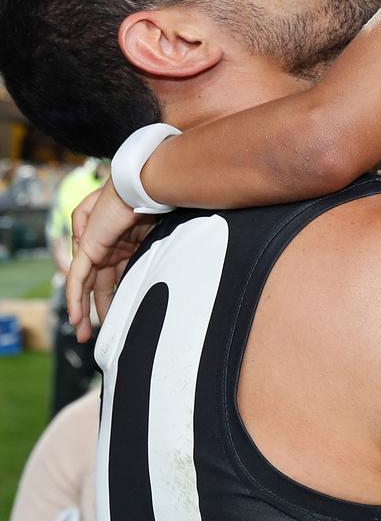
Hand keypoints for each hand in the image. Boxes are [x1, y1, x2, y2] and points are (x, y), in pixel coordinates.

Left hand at [66, 177, 155, 340]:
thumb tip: (165, 281)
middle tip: (94, 334)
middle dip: (96, 309)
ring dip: (81, 310)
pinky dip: (74, 297)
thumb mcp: (157, 239)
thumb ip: (154, 258)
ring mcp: (95, 244)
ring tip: (84, 333)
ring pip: (82, 284)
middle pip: (96, 283)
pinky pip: (76, 276)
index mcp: (123, 244)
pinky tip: (76, 317)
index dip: (115, 298)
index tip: (119, 318)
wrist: (147, 186)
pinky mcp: (87, 245)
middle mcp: (106, 245)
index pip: (114, 276)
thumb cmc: (158, 205)